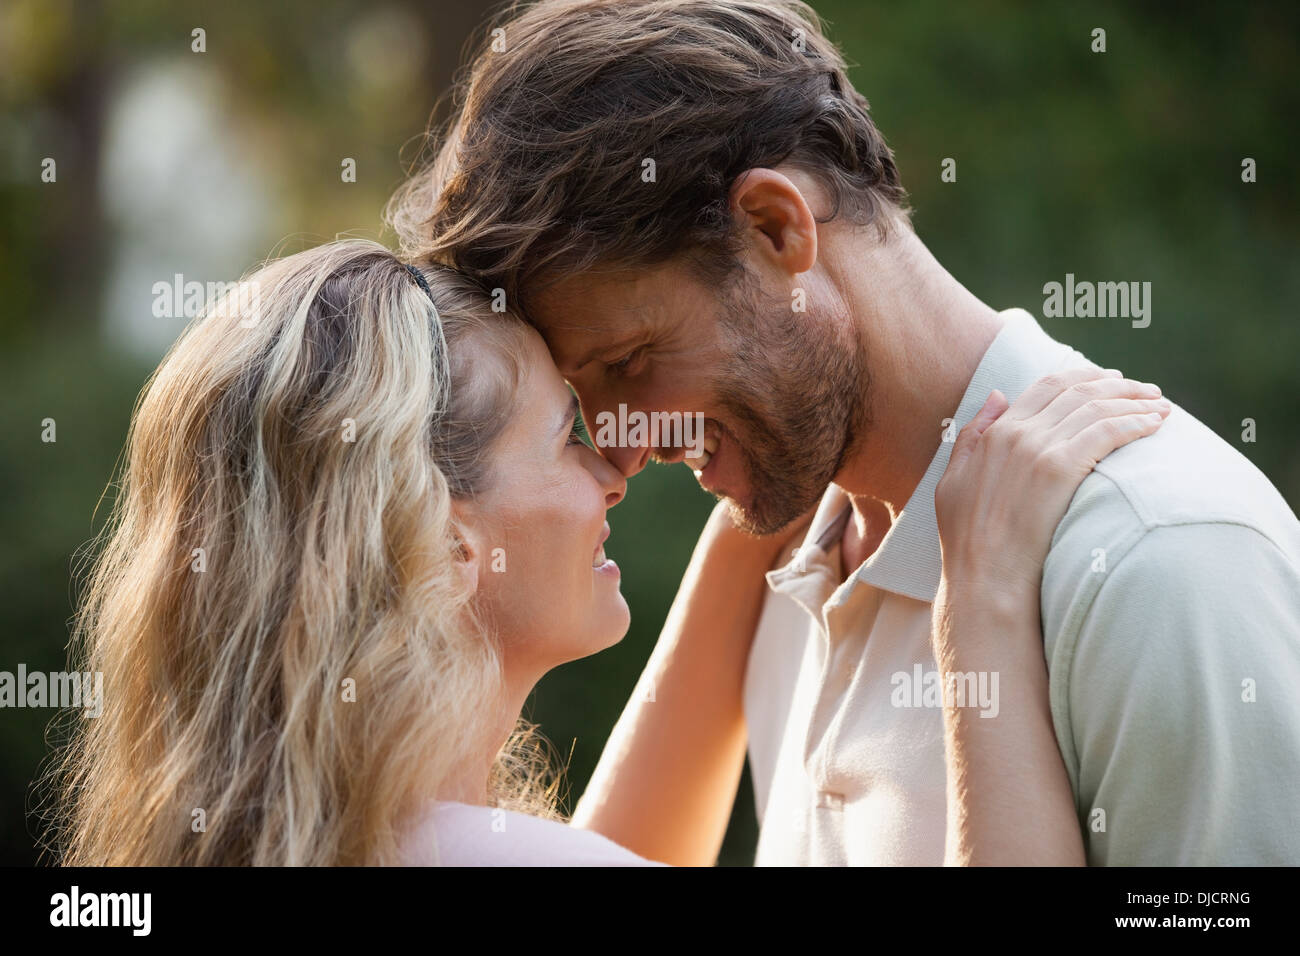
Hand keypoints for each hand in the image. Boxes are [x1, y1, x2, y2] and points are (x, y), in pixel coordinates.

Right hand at [934, 366, 1169, 599]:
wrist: (984, 578)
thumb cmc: (968, 540)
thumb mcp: (952, 480)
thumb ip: (972, 435)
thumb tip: (997, 394)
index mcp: (995, 433)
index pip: (1047, 385)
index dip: (1084, 377)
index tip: (1110, 380)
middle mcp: (1017, 433)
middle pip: (1078, 391)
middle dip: (1118, 385)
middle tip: (1147, 391)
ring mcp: (1039, 449)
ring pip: (1097, 407)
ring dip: (1134, 401)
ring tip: (1160, 407)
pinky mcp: (1060, 469)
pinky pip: (1107, 431)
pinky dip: (1135, 422)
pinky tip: (1155, 425)